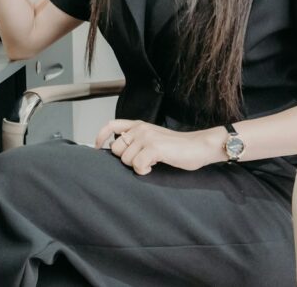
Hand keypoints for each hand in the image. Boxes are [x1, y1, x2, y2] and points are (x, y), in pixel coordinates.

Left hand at [94, 119, 224, 174]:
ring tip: (152, 162)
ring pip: (125, 159)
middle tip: (142, 160)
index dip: (100, 136)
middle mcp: (140, 129)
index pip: (111, 125)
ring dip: (137, 166)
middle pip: (116, 149)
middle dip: (126, 159)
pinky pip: (137, 165)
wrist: (199, 146)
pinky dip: (143, 171)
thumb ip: (137, 140)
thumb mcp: (154, 138)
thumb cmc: (178, 147)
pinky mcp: (154, 148)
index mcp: (139, 125)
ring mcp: (147, 137)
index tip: (97, 147)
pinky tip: (153, 167)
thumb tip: (120, 152)